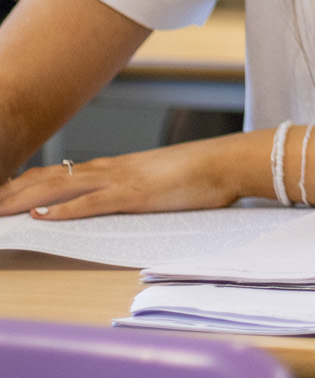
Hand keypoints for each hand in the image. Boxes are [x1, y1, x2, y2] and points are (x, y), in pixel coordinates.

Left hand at [0, 132, 262, 220]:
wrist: (229, 161)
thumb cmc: (202, 173)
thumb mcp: (160, 180)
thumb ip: (136, 189)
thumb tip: (122, 201)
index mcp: (117, 168)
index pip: (61, 173)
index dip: (27, 183)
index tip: (3, 192)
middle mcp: (112, 170)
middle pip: (50, 178)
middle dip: (13, 191)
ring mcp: (122, 181)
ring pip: (61, 188)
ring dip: (24, 199)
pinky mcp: (135, 195)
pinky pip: (92, 204)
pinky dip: (63, 210)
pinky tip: (40, 216)